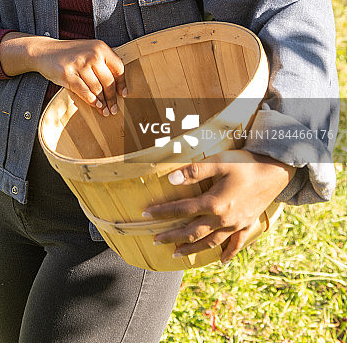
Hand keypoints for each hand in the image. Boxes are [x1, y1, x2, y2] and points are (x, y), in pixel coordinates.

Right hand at [0, 34, 125, 115]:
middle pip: (108, 81)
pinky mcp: (68, 74)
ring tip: (105, 111)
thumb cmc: (70, 54)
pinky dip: (91, 101)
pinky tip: (95, 106)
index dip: (122, 83)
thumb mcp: (89, 50)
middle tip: (114, 108)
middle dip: (112, 98)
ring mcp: (79, 64)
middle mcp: (92, 54)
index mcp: (100, 47)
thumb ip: (103, 62)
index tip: (123, 94)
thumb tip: (117, 86)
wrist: (45, 51)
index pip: (118, 67)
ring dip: (102, 102)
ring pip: (97, 88)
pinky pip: (84, 92)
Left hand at [143, 150, 295, 262]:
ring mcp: (236, 225)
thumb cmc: (244, 163)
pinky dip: (227, 253)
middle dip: (172, 236)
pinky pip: (236, 244)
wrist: (276, 171)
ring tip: (176, 254)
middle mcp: (224, 219)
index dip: (162, 212)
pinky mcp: (247, 224)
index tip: (146, 214)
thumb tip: (171, 179)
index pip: (181, 210)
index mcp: (214, 203)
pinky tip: (220, 261)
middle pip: (192, 232)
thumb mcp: (218, 162)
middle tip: (155, 240)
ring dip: (192, 249)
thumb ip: (194, 171)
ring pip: (210, 242)